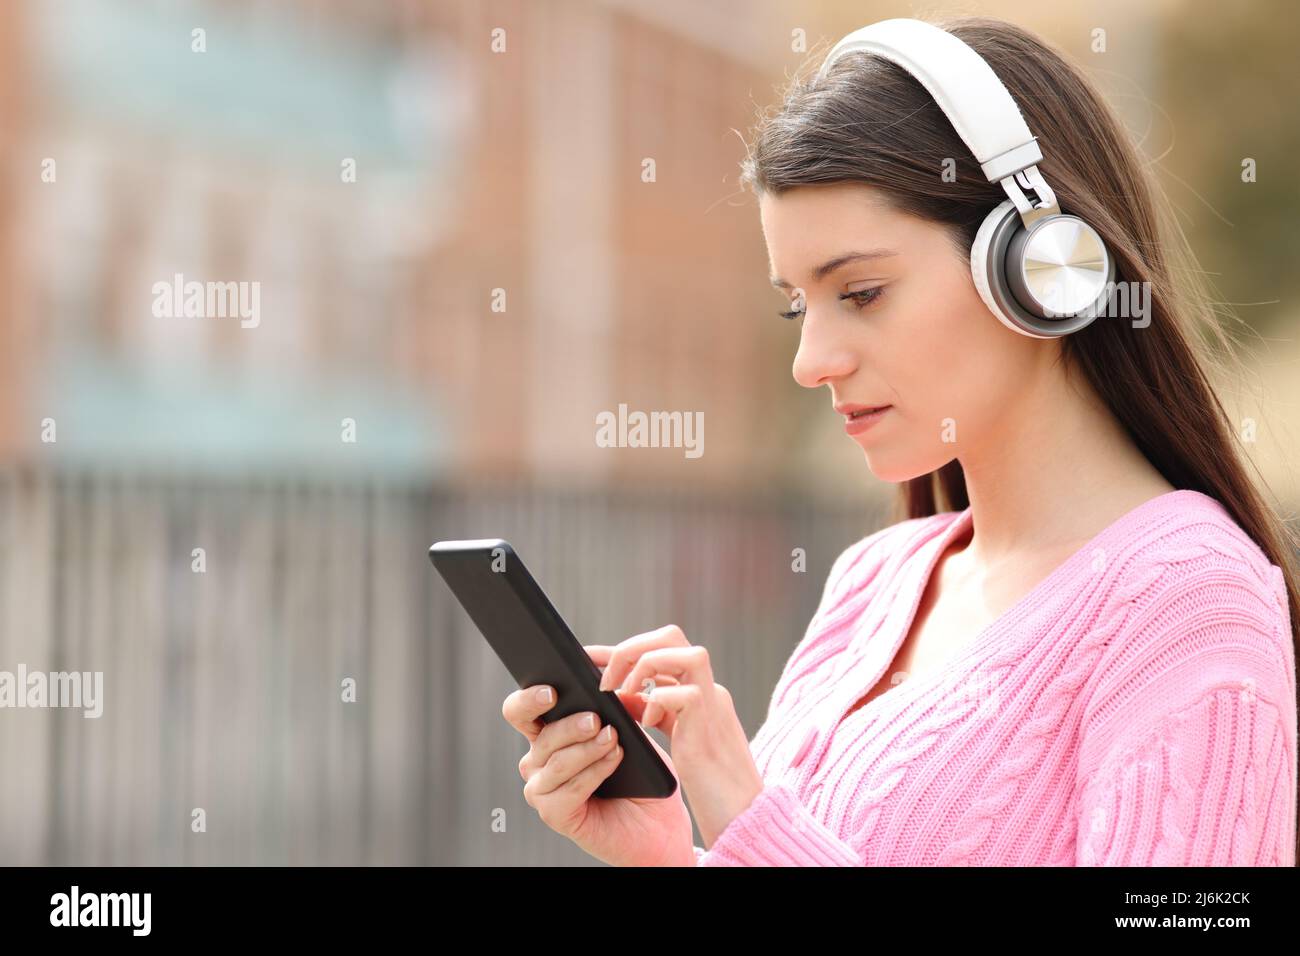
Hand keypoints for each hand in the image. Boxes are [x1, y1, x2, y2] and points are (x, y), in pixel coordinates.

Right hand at [502, 683, 695, 865]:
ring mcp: (542, 789)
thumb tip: (610, 687)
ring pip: (557, 762)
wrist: (657, 822)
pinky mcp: (553, 814)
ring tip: (613, 739)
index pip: (521, 710)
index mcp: (548, 734)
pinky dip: (593, 772)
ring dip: (588, 749)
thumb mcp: (632, 733)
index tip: (552, 691)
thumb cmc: (641, 776)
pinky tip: (613, 760)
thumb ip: (617, 710)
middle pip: (541, 735)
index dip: (529, 699)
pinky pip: (568, 789)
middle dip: (569, 725)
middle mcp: (538, 761)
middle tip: (595, 719)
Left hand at [590, 625, 764, 846]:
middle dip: (630, 649)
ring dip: (641, 666)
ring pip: (681, 650)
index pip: (659, 649)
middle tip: (604, 680)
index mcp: (698, 688)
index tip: (585, 657)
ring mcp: (713, 701)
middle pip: (671, 635)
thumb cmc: (706, 780)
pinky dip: (658, 702)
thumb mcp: (674, 735)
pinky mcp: (710, 723)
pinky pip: (683, 693)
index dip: (621, 650)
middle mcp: (708, 687)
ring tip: (621, 695)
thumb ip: (652, 709)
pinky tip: (649, 722)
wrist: (740, 812)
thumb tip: (618, 692)